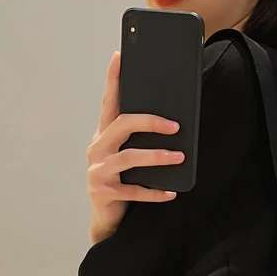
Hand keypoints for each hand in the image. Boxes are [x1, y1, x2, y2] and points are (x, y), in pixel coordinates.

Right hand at [86, 52, 184, 243]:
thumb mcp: (128, 158)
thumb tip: (171, 124)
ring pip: (130, 157)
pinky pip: (134, 190)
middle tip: (175, 125)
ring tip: (179, 157)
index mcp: (103, 136)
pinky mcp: (103, 191)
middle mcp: (97, 149)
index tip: (119, 57)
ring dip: (157, 156)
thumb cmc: (122, 183)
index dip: (113, 80)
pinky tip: (171, 192)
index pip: (109, 102)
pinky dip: (155, 192)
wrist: (108, 218)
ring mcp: (98, 170)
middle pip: (122, 125)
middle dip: (149, 122)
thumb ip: (138, 141)